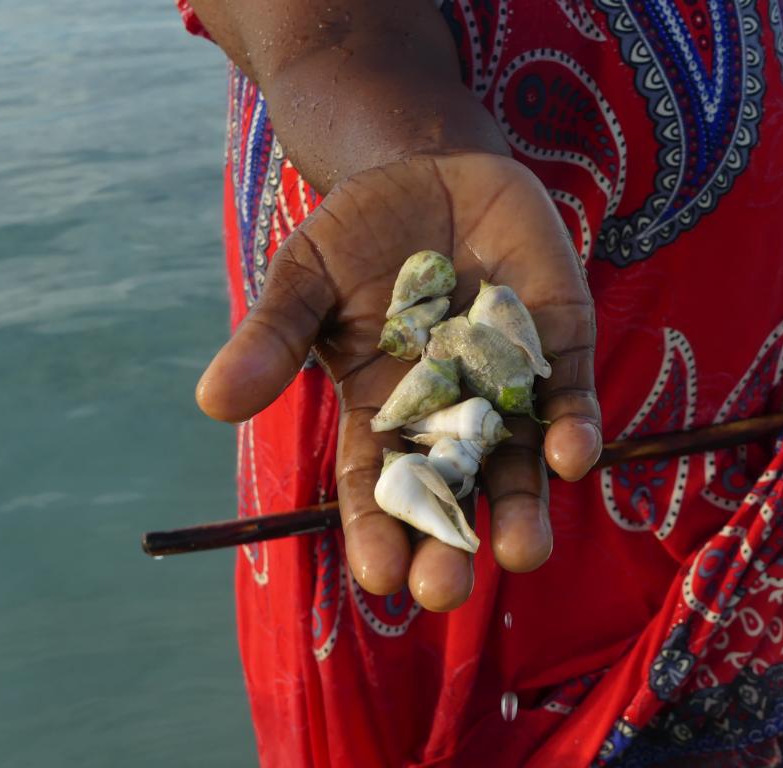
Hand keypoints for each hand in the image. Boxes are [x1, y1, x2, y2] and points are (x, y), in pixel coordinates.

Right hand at [196, 153, 600, 610]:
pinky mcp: (555, 342)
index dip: (376, 531)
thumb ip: (273, 338)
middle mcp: (447, 411)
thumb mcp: (304, 279)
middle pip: (451, 492)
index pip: (376, 485)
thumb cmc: (356, 234)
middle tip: (445, 590)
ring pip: (519, 463)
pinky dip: (571, 426)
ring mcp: (504, 382)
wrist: (426, 169)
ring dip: (523, 509)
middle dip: (450, 543)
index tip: (379, 576)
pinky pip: (567, 394)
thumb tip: (212, 401)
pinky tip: (569, 455)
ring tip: (520, 553)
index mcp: (379, 409)